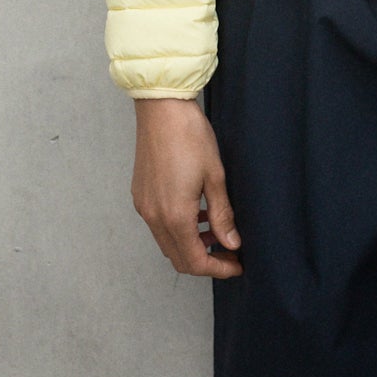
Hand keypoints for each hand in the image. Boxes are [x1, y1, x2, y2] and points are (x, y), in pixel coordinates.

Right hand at [131, 97, 242, 278]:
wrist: (161, 108)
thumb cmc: (189, 136)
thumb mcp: (215, 176)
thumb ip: (222, 214)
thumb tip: (231, 243)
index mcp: (174, 216)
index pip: (194, 261)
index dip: (218, 268)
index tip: (236, 265)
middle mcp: (154, 217)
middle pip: (178, 258)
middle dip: (205, 261)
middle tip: (229, 252)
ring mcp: (144, 207)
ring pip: (167, 243)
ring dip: (191, 245)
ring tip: (216, 231)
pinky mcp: (140, 195)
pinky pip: (159, 225)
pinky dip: (178, 229)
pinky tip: (197, 213)